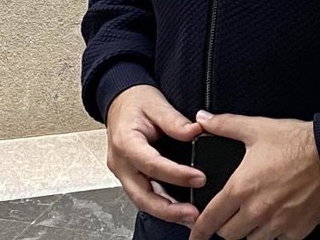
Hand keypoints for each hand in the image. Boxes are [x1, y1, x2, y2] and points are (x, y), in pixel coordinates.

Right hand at [105, 84, 206, 226]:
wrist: (120, 101)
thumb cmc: (135, 101)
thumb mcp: (156, 104)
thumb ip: (175, 121)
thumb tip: (196, 131)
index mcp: (125, 142)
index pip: (152, 164)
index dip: (177, 174)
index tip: (199, 178)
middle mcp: (120, 162)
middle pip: (142, 195)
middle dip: (168, 209)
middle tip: (193, 214)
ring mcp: (123, 172)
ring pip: (142, 200)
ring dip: (165, 212)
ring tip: (189, 217)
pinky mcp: (130, 177)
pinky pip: (143, 196)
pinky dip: (161, 205)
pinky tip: (178, 210)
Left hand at [188, 110, 319, 239]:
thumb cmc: (297, 142)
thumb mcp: (256, 129)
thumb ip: (224, 125)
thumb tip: (203, 120)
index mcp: (242, 188)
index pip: (211, 219)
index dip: (198, 231)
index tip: (194, 236)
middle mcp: (258, 211)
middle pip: (229, 235)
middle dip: (225, 226)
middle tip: (231, 215)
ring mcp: (278, 224)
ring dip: (250, 231)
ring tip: (255, 215)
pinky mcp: (298, 230)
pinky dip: (274, 234)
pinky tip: (277, 218)